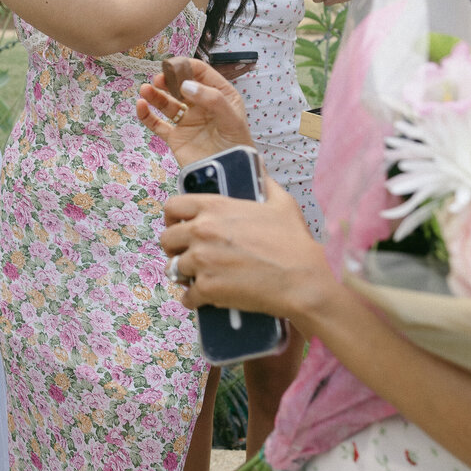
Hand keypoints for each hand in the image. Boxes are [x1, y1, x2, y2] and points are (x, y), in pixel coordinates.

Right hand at [137, 59, 253, 167]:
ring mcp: (187, 122)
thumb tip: (185, 85)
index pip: (202, 74)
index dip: (187, 67)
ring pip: (167, 103)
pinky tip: (141, 106)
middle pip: (181, 86)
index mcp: (220, 96)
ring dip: (155, 95)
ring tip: (145, 89)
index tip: (173, 65)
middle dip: (169, 80)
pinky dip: (147, 115)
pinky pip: (158, 124)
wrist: (230, 176)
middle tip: (159, 79)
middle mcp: (202, 106)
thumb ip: (212, 99)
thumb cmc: (237, 146)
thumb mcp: (231, 118)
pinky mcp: (176, 138)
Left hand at [161, 179, 331, 327]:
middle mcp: (202, 231)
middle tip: (186, 256)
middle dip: (175, 249)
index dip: (171, 218)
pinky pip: (187, 296)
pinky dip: (193, 299)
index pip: (173, 206)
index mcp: (215, 208)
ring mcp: (202, 261)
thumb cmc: (295, 242)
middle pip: (167, 240)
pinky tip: (203, 299)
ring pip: (174, 269)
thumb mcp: (281, 203)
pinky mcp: (207, 288)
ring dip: (183, 275)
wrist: (303, 279)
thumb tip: (260, 170)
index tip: (176, 226)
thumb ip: (264, 184)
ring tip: (195, 278)